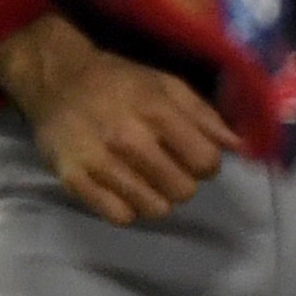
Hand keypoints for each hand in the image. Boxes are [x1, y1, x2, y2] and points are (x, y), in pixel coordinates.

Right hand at [0, 17, 237, 224]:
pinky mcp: (75, 180)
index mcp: (156, 110)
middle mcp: (128, 138)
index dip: (206, 163)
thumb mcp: (166, 84)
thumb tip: (238, 147)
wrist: (57, 79)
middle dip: (183, 181)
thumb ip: (204, 115)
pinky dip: (127, 207)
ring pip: (154, 209)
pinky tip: (123, 187)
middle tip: (168, 167)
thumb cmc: (119, 81)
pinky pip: (119, 216)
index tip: (194, 155)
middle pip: (183, 191)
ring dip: (156, 197)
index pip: (205, 162)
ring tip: (145, 178)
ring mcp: (99, 162)